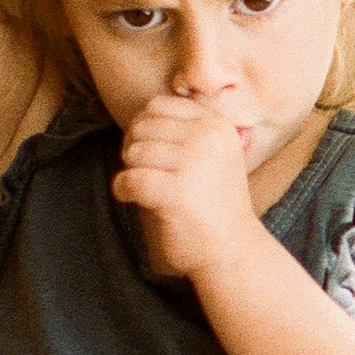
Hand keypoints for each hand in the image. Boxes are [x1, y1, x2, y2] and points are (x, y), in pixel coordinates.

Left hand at [113, 96, 256, 278]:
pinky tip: (130, 198)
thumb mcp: (214, 154)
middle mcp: (208, 138)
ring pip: (134, 152)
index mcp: (216, 125)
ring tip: (142, 187)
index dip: (142, 125)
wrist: (232, 249)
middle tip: (143, 171)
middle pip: (143, 126)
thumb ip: (186, 131)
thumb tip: (138, 119)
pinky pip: (129, 180)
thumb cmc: (214, 203)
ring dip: (130, 170)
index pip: (158, 105)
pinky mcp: (176, 192)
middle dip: (134, 148)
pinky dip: (122, 189)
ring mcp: (193, 164)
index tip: (146, 149)